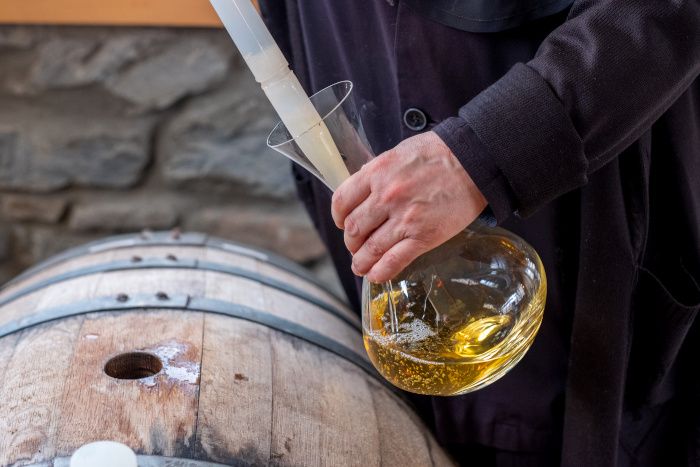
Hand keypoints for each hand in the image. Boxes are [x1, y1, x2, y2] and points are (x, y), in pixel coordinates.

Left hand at [331, 130, 487, 282]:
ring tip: (361, 266)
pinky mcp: (423, 237)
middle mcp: (386, 197)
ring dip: (361, 262)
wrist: (474, 162)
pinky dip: (380, 272)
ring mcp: (404, 219)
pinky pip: (394, 261)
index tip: (341, 223)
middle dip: (351, 242)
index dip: (338, 217)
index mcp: (377, 173)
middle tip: (355, 246)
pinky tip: (376, 275)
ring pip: (370, 249)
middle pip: (353, 228)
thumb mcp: (399, 152)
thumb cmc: (439, 153)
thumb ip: (378, 171)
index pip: (342, 201)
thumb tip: (362, 189)